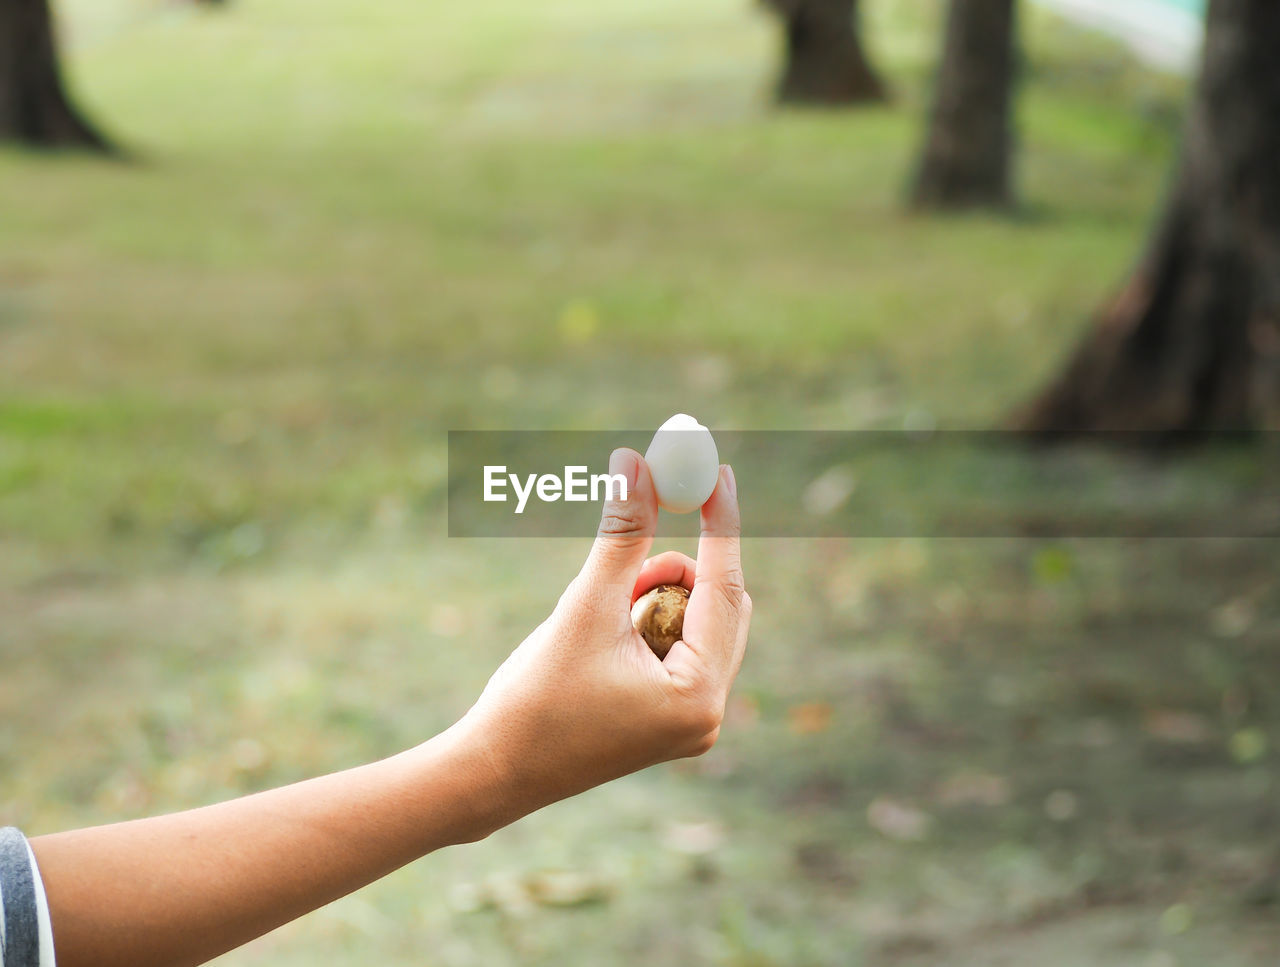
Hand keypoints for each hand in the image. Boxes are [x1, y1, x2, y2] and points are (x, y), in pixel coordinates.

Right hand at [458, 447, 750, 823]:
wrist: (493, 771)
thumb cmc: (533, 697)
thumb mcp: (584, 606)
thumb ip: (621, 533)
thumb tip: (639, 462)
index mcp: (698, 694)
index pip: (723, 586)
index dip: (721, 524)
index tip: (716, 471)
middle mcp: (707, 711)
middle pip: (720, 605)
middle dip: (678, 571)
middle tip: (636, 556)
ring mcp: (690, 719)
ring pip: (699, 623)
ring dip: (659, 596)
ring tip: (605, 610)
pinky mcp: (668, 718)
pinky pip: (680, 647)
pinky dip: (651, 622)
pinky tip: (605, 636)